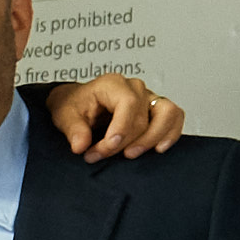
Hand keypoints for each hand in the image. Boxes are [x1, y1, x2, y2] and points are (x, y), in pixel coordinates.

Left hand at [45, 74, 184, 160]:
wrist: (77, 104)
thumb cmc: (74, 105)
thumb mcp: (64, 115)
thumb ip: (73, 129)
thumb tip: (81, 145)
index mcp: (112, 84)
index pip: (128, 104)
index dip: (121, 129)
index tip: (107, 147)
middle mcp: (134, 88)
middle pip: (142, 117)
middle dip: (124, 142)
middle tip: (100, 155)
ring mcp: (148, 97)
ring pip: (167, 113)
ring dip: (153, 137)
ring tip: (132, 154)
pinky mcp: (155, 109)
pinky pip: (174, 117)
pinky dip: (171, 133)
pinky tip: (158, 148)